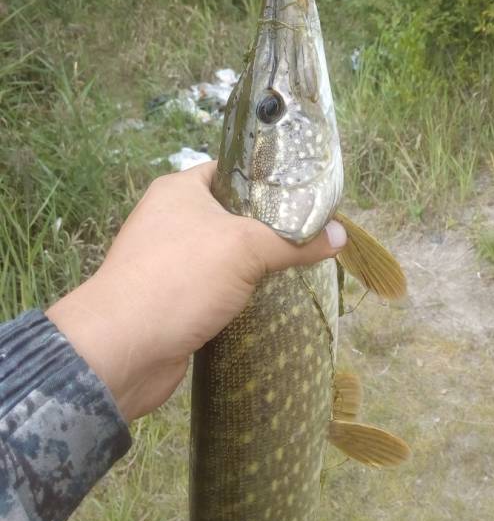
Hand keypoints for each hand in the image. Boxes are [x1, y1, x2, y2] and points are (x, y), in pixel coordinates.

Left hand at [46, 162, 346, 421]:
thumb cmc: (181, 278)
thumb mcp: (246, 248)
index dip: (269, 178)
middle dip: (270, 225)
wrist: (123, 350)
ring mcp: (170, 260)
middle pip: (233, 213)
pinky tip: (272, 296)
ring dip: (256, 262)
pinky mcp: (174, 298)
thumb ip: (294, 241)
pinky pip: (216, 285)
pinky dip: (240, 291)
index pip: (232, 170)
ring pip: (225, 253)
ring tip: (302, 262)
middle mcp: (171, 218)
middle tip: (313, 231)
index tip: (307, 193)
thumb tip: (341, 236)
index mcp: (180, 189)